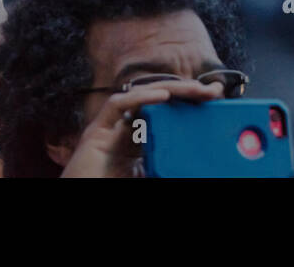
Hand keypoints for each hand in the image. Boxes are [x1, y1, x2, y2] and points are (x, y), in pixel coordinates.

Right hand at [61, 79, 224, 177]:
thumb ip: (165, 169)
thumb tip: (195, 166)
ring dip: (169, 89)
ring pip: (140, 96)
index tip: (215, 100)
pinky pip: (117, 104)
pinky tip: (162, 96)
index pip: (167, 114)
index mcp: (138, 142)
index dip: (190, 104)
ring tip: (195, 89)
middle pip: (157, 101)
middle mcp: (124, 130)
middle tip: (213, 91)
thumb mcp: (148, 177)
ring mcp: (109, 129)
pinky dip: (140, 97)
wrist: (79, 205)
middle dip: (185, 91)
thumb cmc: (109, 188)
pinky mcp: (95, 132)